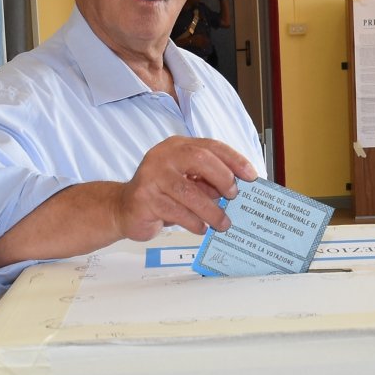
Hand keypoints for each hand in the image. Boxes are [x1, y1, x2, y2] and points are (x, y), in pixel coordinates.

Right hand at [112, 137, 258, 241]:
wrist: (123, 208)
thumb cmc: (160, 194)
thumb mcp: (186, 182)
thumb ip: (207, 182)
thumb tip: (236, 190)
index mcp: (177, 146)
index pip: (210, 146)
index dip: (233, 159)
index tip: (251, 175)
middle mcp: (163, 156)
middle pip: (199, 159)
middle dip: (222, 178)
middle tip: (233, 196)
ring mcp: (151, 176)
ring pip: (188, 191)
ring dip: (210, 210)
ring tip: (222, 223)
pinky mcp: (144, 198)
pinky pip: (175, 212)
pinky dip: (193, 222)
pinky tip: (201, 228)